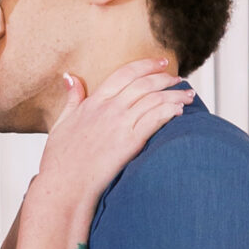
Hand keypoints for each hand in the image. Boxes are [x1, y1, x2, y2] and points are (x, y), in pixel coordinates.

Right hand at [36, 58, 190, 212]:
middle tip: (179, 79)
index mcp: (94, 102)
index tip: (162, 63)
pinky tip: (180, 111)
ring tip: (188, 95)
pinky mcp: (130, 142)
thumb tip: (70, 77)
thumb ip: (71, 98)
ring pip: (154, 99)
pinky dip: (170, 111)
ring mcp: (120, 124)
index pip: (125, 73)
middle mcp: (109, 109)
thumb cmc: (60, 160)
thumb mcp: (61, 122)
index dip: (147, 65)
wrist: (64, 186)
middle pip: (145, 83)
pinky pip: (156, 119)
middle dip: (166, 78)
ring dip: (175, 95)